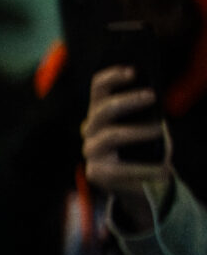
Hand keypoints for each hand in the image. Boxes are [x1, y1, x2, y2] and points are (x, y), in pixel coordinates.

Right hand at [84, 65, 173, 229]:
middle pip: (103, 110)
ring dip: (138, 131)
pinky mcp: (96, 173)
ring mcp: (91, 151)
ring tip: (159, 131)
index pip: (98, 88)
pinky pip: (120, 169)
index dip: (112, 77)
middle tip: (152, 96)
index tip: (133, 71)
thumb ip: (149, 115)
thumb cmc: (146, 149)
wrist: (142, 183)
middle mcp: (90, 129)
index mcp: (100, 113)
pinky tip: (163, 170)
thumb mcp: (149, 127)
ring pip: (111, 136)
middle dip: (127, 100)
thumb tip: (157, 103)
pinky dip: (145, 169)